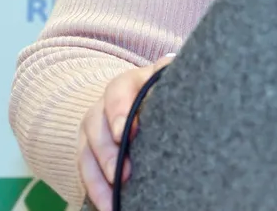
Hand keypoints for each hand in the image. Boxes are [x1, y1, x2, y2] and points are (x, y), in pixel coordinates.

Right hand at [78, 55, 173, 209]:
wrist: (142, 98)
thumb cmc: (162, 90)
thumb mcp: (166, 80)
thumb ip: (173, 78)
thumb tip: (190, 77)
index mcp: (127, 83)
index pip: (118, 92)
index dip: (119, 112)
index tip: (126, 134)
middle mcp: (103, 105)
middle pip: (96, 126)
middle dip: (108, 153)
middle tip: (124, 175)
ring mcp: (92, 129)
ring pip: (86, 153)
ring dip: (99, 178)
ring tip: (114, 199)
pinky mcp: (87, 150)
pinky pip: (85, 172)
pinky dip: (95, 190)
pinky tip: (109, 206)